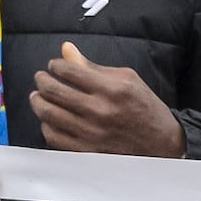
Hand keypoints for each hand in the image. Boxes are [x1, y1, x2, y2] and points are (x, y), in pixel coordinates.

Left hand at [28, 44, 185, 157]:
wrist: (162, 144)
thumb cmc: (145, 108)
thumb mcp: (127, 80)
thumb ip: (94, 67)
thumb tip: (66, 49)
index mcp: (112, 89)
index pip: (68, 70)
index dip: (55, 65)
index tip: (54, 66)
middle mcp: (100, 110)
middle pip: (52, 90)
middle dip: (42, 80)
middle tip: (42, 79)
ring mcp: (91, 133)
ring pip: (48, 113)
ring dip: (38, 102)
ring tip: (39, 97)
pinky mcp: (86, 151)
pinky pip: (53, 137)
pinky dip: (46, 125)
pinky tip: (50, 119)